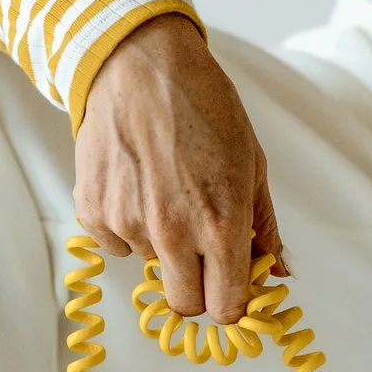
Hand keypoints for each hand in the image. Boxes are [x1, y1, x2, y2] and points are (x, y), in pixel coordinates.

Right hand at [74, 14, 285, 323]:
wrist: (139, 64)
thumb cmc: (203, 106)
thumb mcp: (251, 163)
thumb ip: (263, 226)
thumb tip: (278, 271)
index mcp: (220, 224)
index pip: (225, 308)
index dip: (230, 301)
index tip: (229, 286)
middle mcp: (172, 233)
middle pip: (184, 304)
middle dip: (196, 286)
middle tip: (200, 250)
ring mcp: (127, 224)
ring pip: (150, 267)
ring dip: (160, 244)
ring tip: (165, 189)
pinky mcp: (93, 211)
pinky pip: (115, 244)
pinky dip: (127, 225)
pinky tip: (136, 183)